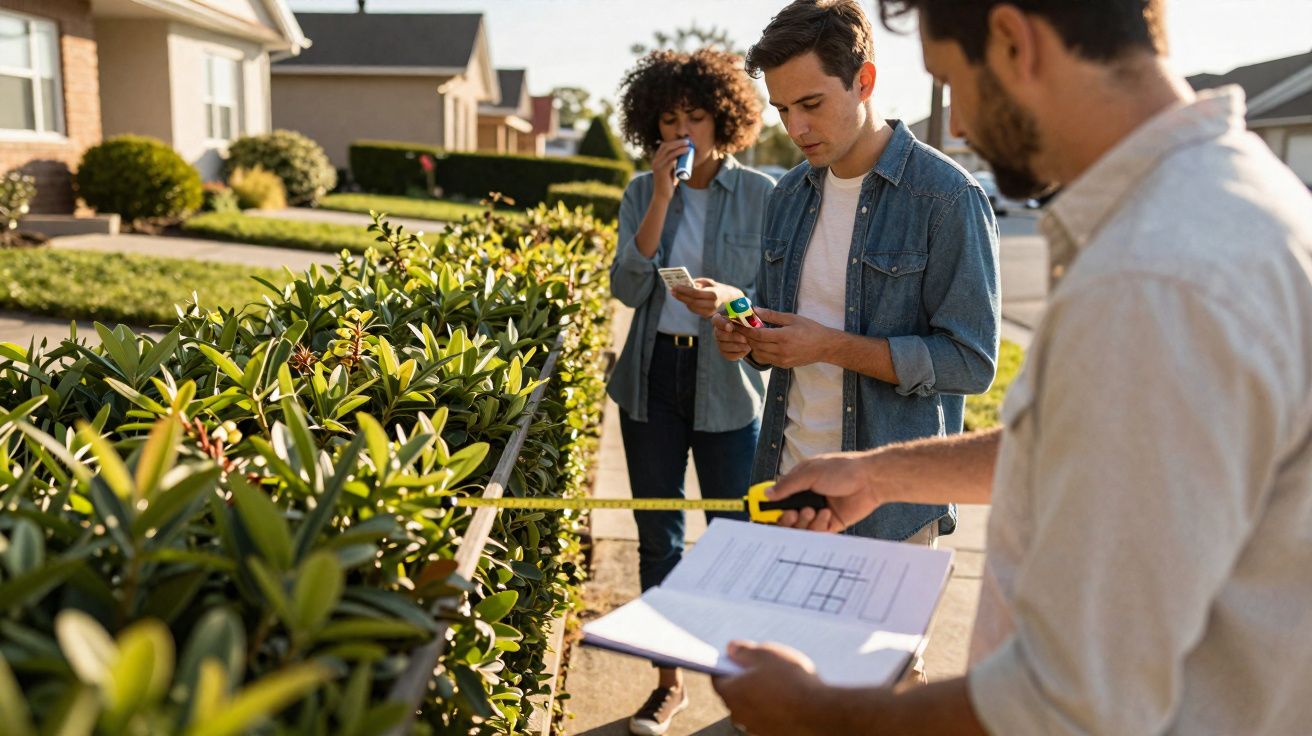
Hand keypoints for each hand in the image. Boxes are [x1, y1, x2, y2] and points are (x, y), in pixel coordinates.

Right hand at [650, 137, 691, 202]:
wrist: (662, 196)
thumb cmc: (667, 184)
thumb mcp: (670, 171)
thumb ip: (674, 164)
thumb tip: (683, 157)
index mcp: (656, 160)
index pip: (664, 146)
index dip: (673, 142)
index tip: (683, 140)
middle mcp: (655, 161)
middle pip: (666, 147)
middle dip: (678, 142)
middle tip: (687, 141)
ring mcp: (658, 166)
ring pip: (669, 153)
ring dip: (680, 148)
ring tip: (688, 147)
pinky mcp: (662, 172)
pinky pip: (670, 162)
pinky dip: (677, 157)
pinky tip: (683, 154)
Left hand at [670, 278, 741, 318]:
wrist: (727, 298)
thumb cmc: (715, 287)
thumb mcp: (708, 282)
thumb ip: (697, 283)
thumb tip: (685, 284)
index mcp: (714, 293)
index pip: (695, 293)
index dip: (684, 290)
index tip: (675, 286)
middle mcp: (713, 304)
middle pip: (692, 301)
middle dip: (681, 296)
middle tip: (672, 291)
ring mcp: (710, 311)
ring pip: (692, 307)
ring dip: (682, 300)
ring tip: (675, 294)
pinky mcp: (707, 315)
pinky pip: (694, 310)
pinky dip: (688, 304)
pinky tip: (684, 299)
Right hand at [711, 313, 751, 361]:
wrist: (752, 334)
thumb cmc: (749, 322)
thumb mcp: (750, 315)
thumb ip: (749, 314)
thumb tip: (751, 313)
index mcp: (721, 319)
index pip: (716, 320)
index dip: (722, 324)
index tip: (731, 327)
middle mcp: (717, 331)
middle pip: (719, 334)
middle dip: (733, 337)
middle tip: (745, 339)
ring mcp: (720, 342)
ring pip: (724, 346)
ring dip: (737, 346)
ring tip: (749, 345)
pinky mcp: (725, 352)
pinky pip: (729, 355)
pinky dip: (739, 353)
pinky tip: (747, 349)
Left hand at [713, 641, 826, 735]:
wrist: (820, 713)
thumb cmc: (791, 681)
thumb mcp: (766, 655)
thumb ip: (745, 651)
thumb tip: (731, 649)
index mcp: (731, 693)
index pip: (718, 678)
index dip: (726, 666)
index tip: (737, 658)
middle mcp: (739, 715)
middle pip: (735, 693)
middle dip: (744, 680)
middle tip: (763, 667)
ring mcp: (756, 728)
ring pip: (752, 707)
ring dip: (760, 695)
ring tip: (782, 682)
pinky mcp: (772, 734)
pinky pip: (768, 717)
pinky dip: (774, 708)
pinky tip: (791, 698)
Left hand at [740, 306, 834, 368]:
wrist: (825, 346)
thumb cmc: (810, 329)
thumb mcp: (792, 318)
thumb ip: (772, 315)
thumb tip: (755, 310)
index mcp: (783, 336)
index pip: (758, 334)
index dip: (745, 329)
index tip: (737, 324)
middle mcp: (781, 350)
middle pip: (756, 344)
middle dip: (746, 337)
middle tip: (740, 329)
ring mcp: (782, 359)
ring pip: (759, 354)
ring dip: (753, 345)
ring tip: (750, 336)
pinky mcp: (783, 365)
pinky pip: (766, 359)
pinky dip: (760, 352)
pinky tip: (761, 344)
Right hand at [768, 450, 889, 531]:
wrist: (870, 479)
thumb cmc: (842, 469)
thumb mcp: (810, 472)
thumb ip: (787, 485)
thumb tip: (767, 494)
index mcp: (798, 485)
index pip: (777, 500)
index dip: (768, 509)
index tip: (762, 515)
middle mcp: (806, 500)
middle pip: (785, 518)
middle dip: (786, 519)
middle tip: (792, 514)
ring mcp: (817, 513)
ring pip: (800, 528)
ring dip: (804, 521)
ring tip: (813, 510)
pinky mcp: (830, 525)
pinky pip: (816, 533)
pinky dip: (818, 526)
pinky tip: (827, 514)